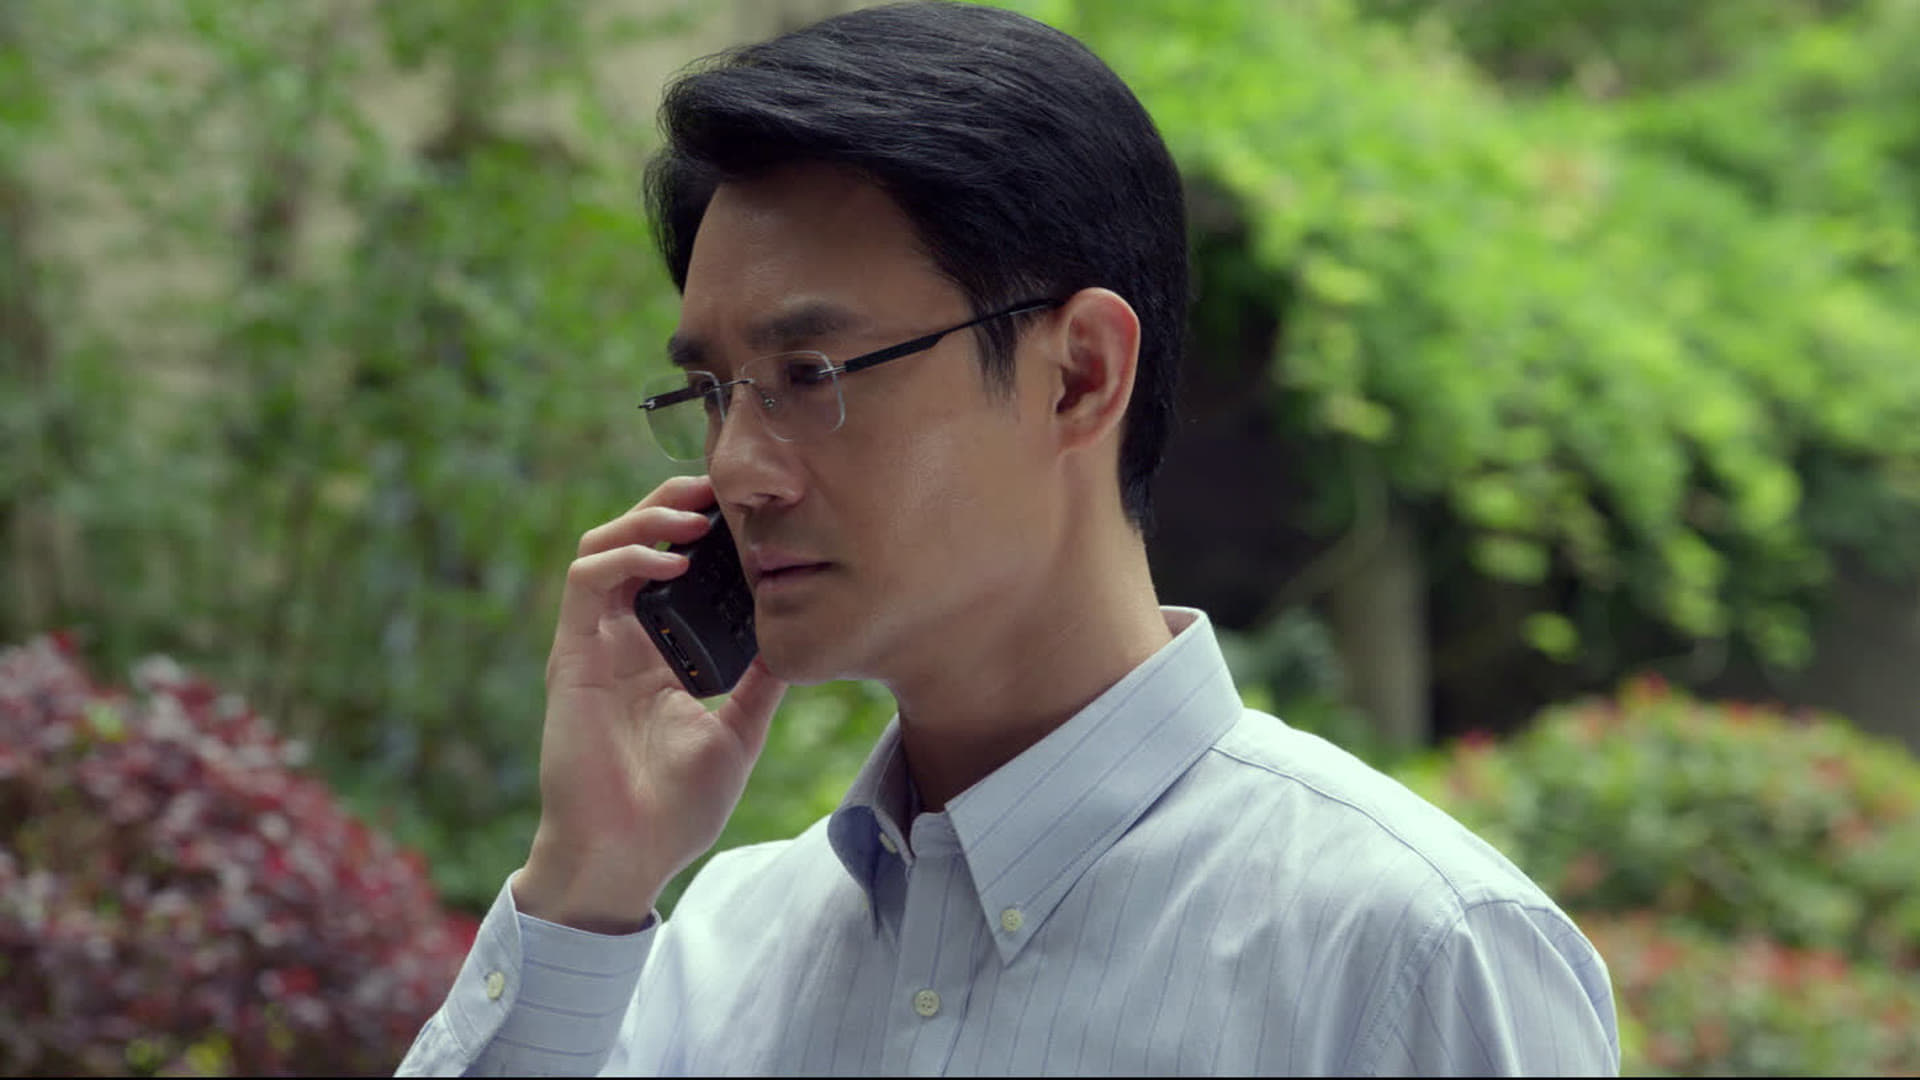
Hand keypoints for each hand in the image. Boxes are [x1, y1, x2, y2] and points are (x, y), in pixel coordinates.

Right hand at [514, 475, 786, 932]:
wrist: (626, 856)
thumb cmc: (675, 809)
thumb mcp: (738, 734)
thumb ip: (762, 684)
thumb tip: (802, 639)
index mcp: (659, 653)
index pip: (672, 567)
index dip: (700, 530)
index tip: (747, 512)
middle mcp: (623, 640)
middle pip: (636, 542)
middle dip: (672, 503)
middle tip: (717, 488)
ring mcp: (594, 645)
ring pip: (603, 547)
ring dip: (646, 518)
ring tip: (694, 515)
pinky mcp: (572, 656)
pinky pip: (585, 583)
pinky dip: (624, 558)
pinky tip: (668, 563)